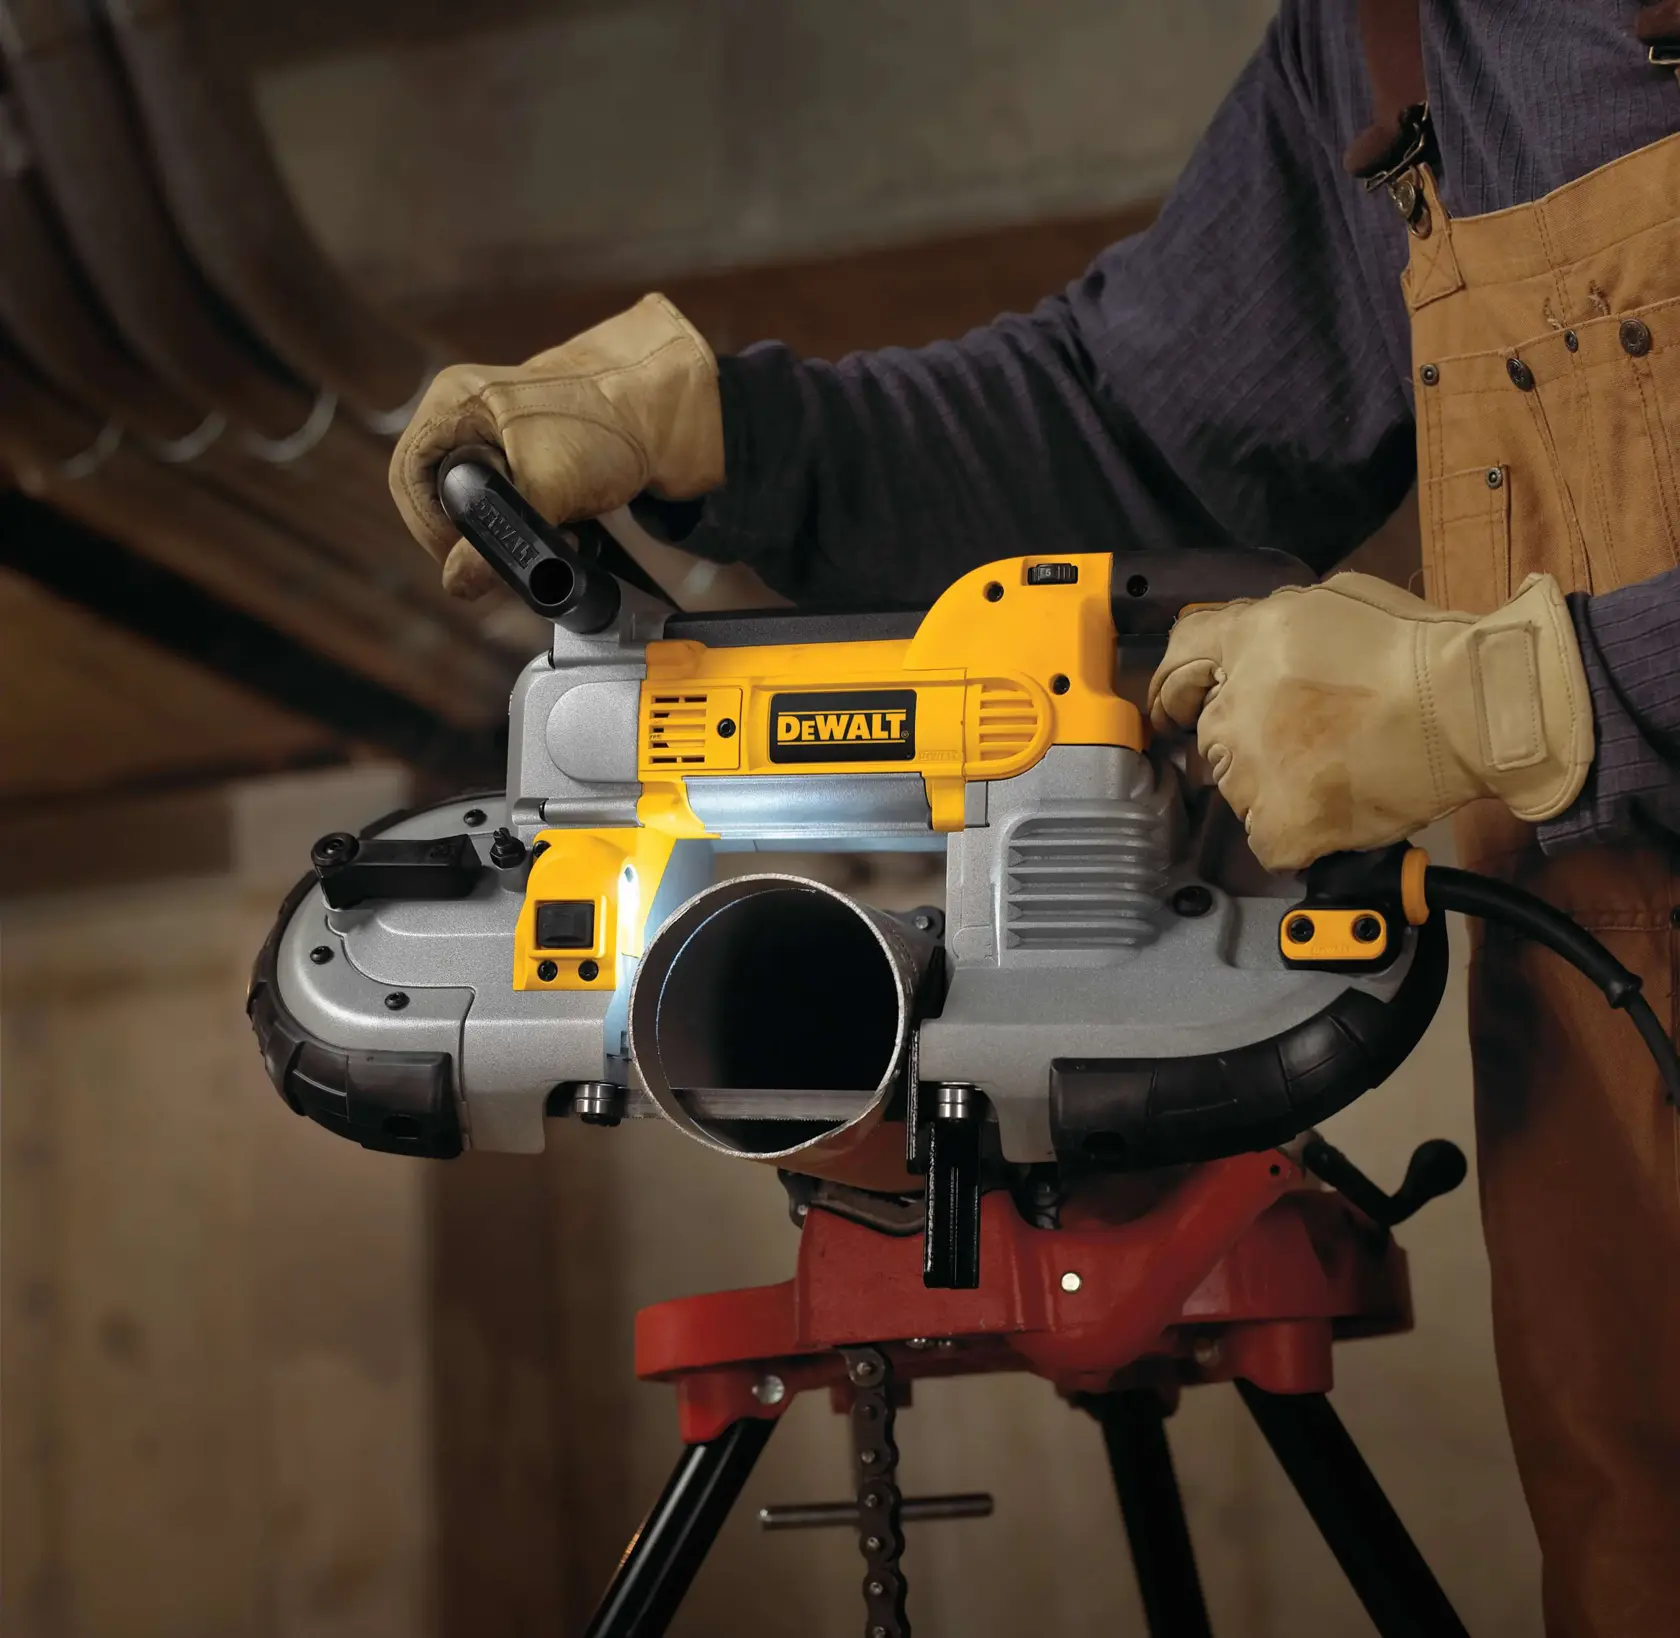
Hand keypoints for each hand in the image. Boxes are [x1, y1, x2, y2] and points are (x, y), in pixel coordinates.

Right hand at [389, 294, 723, 599]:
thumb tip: (458, 583)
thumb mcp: (547, 488)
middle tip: (503, 563)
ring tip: (555, 538)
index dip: (427, 526)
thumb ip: (499, 539)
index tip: (459, 558)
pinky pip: (516, 502)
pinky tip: (570, 531)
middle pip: (441, 494)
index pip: (408, 475)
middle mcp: (470, 413)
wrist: (672, 415)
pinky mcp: (532, 458)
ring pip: (481, 504)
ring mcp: (500, 435)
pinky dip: (540, 525)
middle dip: (475, 536)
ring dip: (514, 534)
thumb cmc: (608, 424)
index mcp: (457, 402)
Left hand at [1146, 571, 1593, 870]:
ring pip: (1240, 789)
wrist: (1470, 707)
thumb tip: (1253, 652)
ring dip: (1275, 786)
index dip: (1177, 688)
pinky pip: (1268, 839)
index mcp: (1245, 642)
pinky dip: (1298, 834)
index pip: (1180, 659)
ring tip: (1338, 773)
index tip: (1175, 710)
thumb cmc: (1419, 650)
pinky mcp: (1277, 824)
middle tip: (1309, 742)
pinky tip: (1337, 813)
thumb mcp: (1334, 602)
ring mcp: (1250, 771)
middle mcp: (1233, 706)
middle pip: (1212, 736)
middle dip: (1249, 740)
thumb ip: (1275, 627)